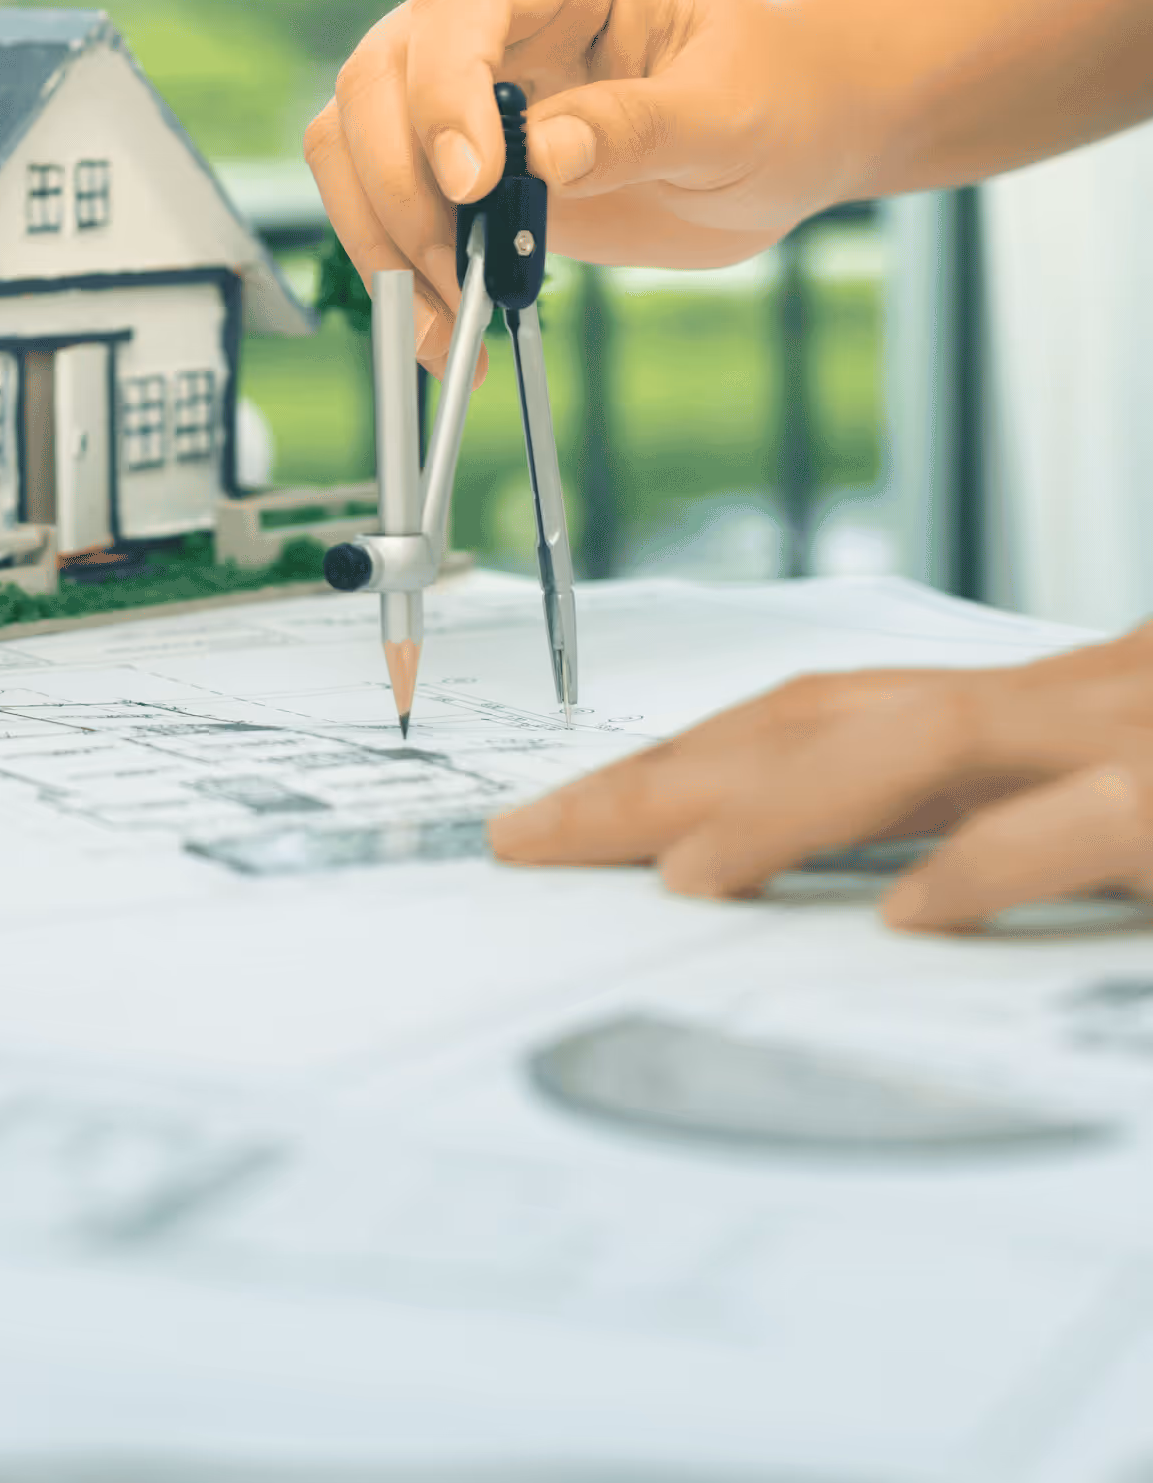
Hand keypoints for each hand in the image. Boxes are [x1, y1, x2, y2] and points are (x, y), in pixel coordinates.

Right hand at [302, 0, 848, 367]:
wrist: (780, 139)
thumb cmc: (773, 97)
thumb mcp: (732, 113)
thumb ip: (639, 127)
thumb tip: (540, 155)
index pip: (460, 2)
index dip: (444, 89)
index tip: (473, 183)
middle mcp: (492, 11)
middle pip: (379, 73)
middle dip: (401, 183)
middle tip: (460, 273)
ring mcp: (461, 80)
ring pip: (352, 136)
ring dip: (381, 234)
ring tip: (449, 318)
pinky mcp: (453, 153)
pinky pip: (378, 195)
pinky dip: (392, 263)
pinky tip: (443, 325)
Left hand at [489, 626, 1152, 930]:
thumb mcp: (1098, 793)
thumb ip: (992, 823)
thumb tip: (879, 888)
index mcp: (1009, 715)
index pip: (809, 720)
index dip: (674, 761)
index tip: (552, 818)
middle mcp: (1040, 712)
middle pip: (818, 728)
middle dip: (663, 780)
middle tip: (532, 844)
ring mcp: (1110, 747)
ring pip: (918, 749)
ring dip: (786, 806)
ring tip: (675, 874)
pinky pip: (1076, 826)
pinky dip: (988, 863)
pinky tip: (911, 917)